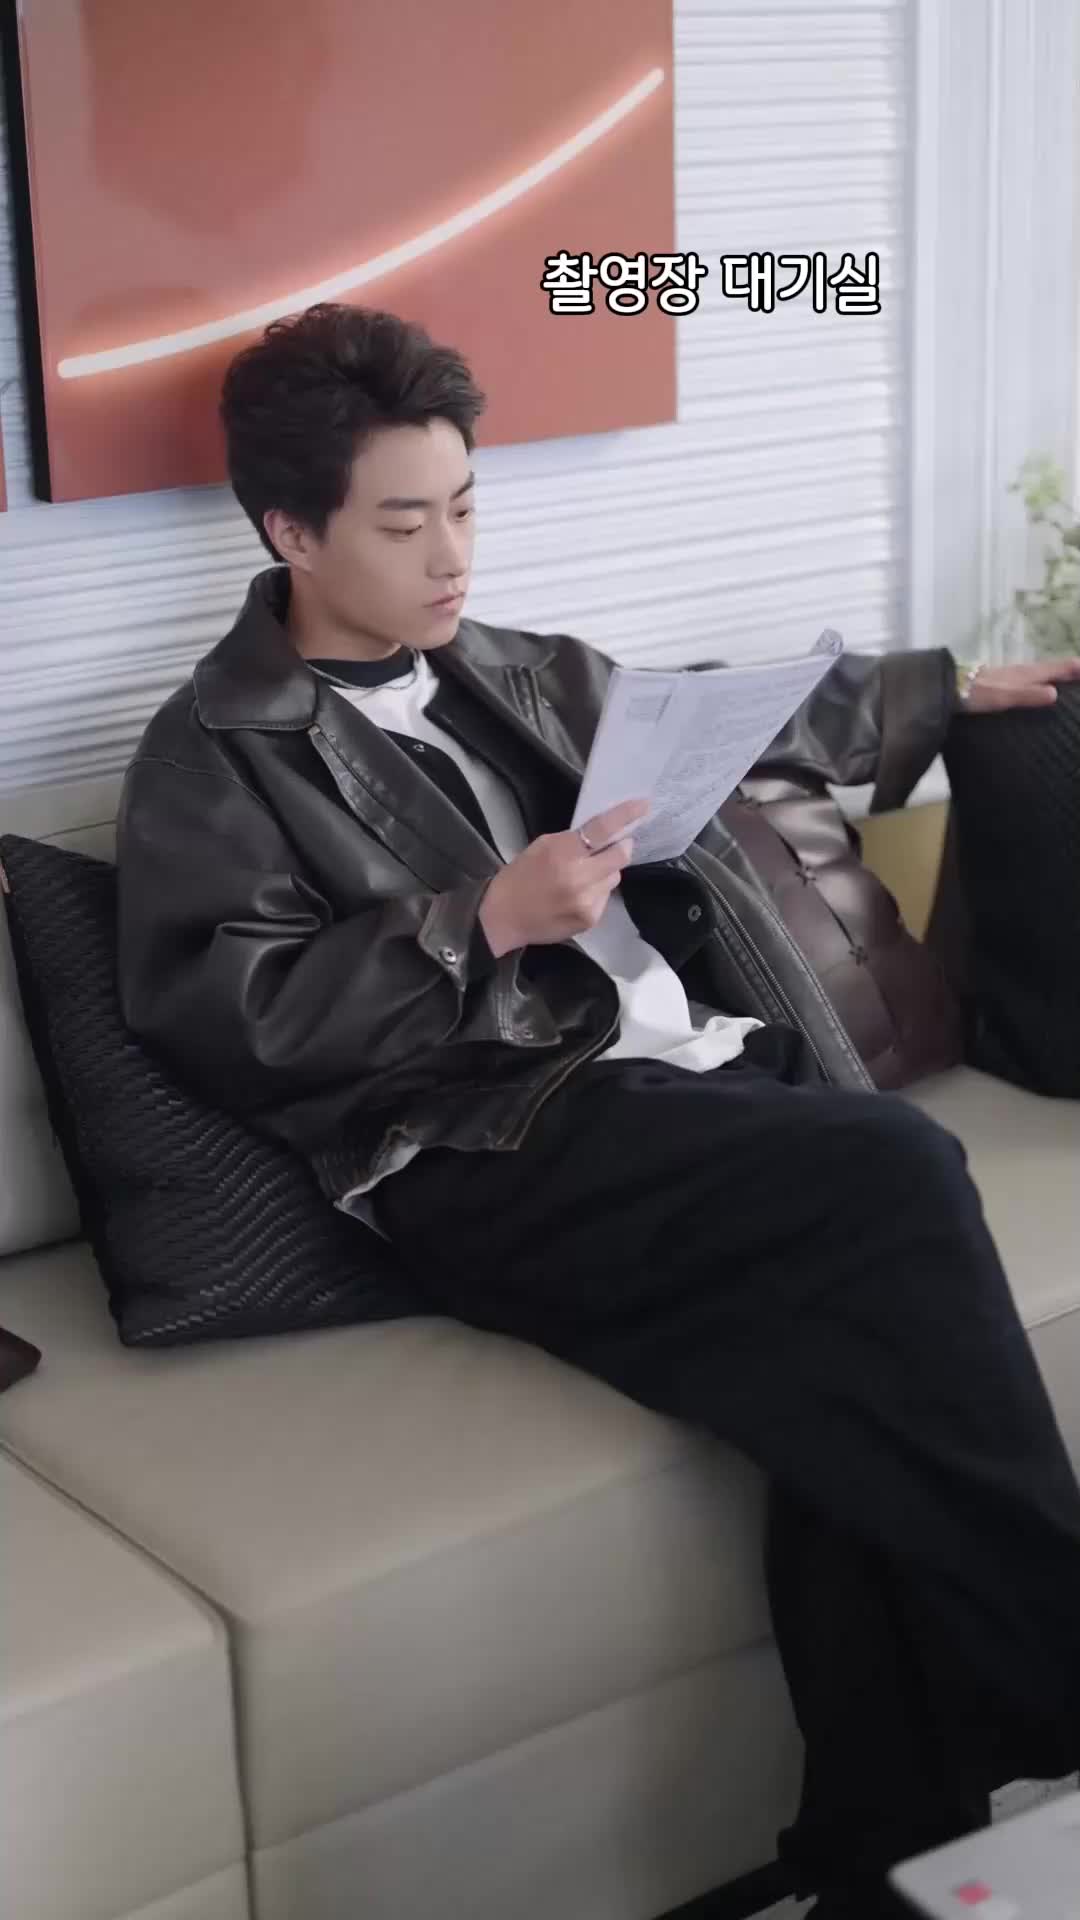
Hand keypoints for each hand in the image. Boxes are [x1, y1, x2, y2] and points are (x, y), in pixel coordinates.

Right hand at [479, 798, 649, 958]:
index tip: (643, 806)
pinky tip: (577, 895)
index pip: (603, 828)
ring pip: (615, 877)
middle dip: (621, 847)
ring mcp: (587, 900)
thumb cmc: (520, 877)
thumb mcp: (541, 846)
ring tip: (584, 876)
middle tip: (614, 845)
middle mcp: (579, 876)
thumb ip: (572, 840)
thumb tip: (603, 835)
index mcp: (563, 852)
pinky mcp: (591, 918)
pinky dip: (596, 891)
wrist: (502, 917)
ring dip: (606, 871)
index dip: (626, 815)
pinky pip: (605, 896)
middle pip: (621, 855)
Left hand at [964, 658, 1079, 712]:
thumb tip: (1055, 694)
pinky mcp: (1001, 682)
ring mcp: (1010, 676)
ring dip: (1054, 672)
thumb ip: (1028, 695)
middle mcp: (1021, 672)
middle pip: (1049, 668)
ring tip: (1068, 676)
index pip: (1054, 669)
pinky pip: (1028, 679)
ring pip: (1039, 672)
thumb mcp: (1005, 696)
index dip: (1071, 668)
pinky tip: (1036, 686)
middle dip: (1067, 668)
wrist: (949, 688)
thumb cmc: (978, 693)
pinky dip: (1039, 679)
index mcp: (1025, 674)